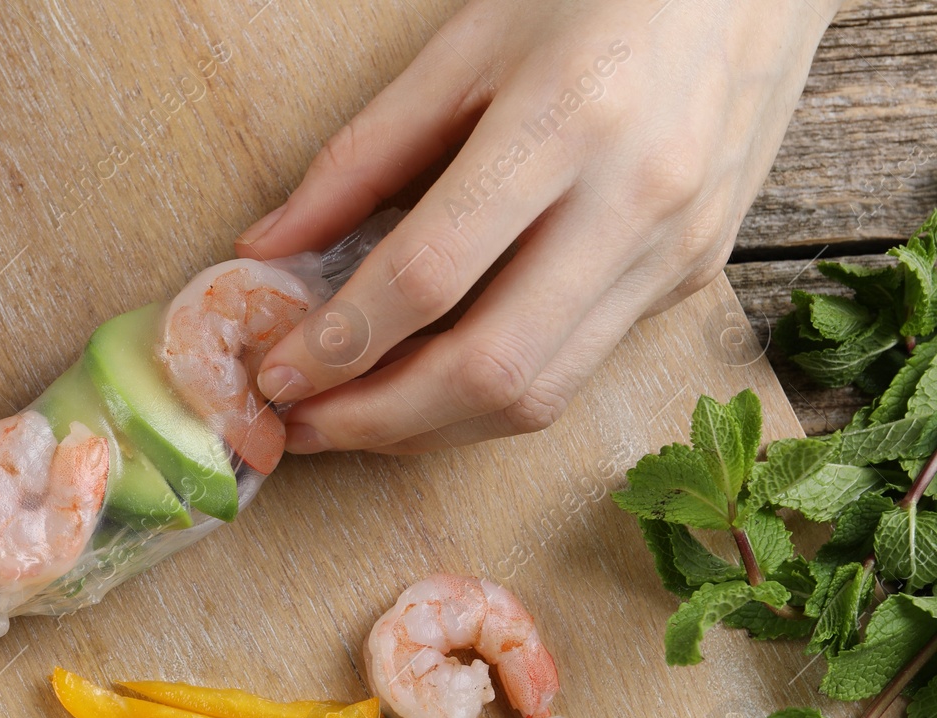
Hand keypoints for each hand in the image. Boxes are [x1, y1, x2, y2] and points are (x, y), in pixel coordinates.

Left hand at [238, 0, 840, 453]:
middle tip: (300, 425)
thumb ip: (361, 156)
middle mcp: (634, 201)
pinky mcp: (691, 279)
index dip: (342, 342)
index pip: (433, 273)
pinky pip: (574, 370)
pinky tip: (429, 382)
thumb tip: (267, 248)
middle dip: (377, 419)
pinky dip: (486, 396)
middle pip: (491, 368)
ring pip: (538, 397)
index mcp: (568, 119)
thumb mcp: (464, 47)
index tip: (275, 374)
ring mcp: (675, 252)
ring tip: (350, 419)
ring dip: (428, 428)